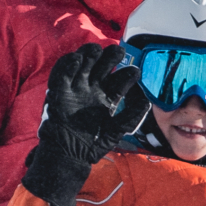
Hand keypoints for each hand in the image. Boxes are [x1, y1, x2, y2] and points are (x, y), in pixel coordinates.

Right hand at [21, 44, 146, 205]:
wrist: (69, 155)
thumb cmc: (94, 144)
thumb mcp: (116, 130)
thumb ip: (131, 116)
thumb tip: (146, 102)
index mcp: (108, 97)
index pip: (119, 80)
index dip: (127, 74)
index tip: (135, 72)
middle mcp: (92, 89)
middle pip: (101, 66)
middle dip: (109, 56)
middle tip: (118, 51)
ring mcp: (76, 89)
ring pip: (82, 64)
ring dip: (88, 55)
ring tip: (96, 50)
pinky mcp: (59, 92)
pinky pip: (61, 75)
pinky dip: (67, 65)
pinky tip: (76, 60)